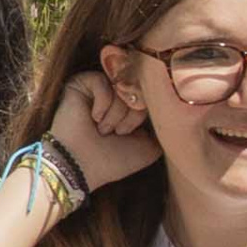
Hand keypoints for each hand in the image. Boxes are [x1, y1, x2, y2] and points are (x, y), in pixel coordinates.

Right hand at [48, 72, 160, 192]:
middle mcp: (112, 96)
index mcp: (127, 108)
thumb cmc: (112, 160)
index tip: (127, 135)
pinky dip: (102, 103)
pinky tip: (92, 118)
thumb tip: (167, 104)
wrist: (81, 165)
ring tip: (101, 129)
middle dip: (130, 114)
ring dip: (115, 113)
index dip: (142, 115)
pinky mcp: (78, 83)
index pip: (148, 95)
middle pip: (137, 88)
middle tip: (115, 133)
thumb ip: (163, 126)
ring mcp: (95, 89)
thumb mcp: (150, 146)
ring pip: (121, 85)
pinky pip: (103, 81)